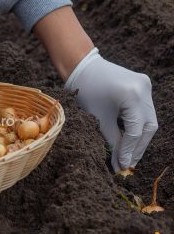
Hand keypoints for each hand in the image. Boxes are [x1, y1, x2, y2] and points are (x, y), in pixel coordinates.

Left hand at [65, 48, 157, 171]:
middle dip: (138, 147)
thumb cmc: (86, 92)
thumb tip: (119, 164)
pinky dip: (138, 124)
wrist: (83, 68)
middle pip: (148, 126)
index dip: (129, 150)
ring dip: (140, 138)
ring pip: (149, 119)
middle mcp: (144, 89)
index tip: (122, 166)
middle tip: (128, 163)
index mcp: (132, 95)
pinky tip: (130, 137)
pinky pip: (144, 109)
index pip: (135, 131)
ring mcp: (146, 85)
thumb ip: (112, 142)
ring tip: (129, 154)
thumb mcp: (98, 119)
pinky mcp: (143, 84)